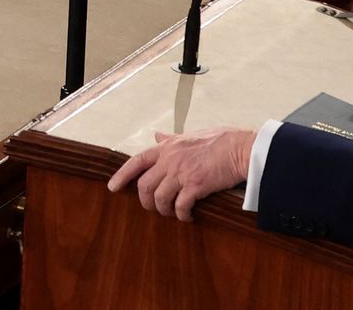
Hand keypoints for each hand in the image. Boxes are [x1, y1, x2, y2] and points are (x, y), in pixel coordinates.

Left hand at [111, 126, 258, 218]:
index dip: (122, 175)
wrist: (240, 148)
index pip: (136, 161)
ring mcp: (182, 173)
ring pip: (160, 198)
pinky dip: (182, 215)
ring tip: (173, 214)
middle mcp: (170, 160)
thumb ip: (170, 138)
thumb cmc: (218, 141)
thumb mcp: (188, 135)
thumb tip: (157, 134)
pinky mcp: (196, 185)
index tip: (112, 187)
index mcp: (167, 148)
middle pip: (145, 186)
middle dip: (146, 201)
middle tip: (154, 208)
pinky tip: (188, 217)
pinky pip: (180, 206)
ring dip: (164, 210)